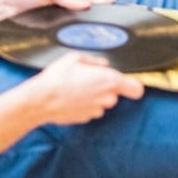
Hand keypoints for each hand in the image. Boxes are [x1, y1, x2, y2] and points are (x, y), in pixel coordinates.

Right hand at [25, 53, 144, 124]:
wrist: (40, 100)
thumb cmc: (57, 77)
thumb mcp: (75, 58)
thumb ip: (94, 61)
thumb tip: (102, 64)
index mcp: (109, 81)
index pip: (137, 89)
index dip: (133, 86)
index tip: (127, 83)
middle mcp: (106, 98)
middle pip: (115, 94)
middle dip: (106, 88)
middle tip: (88, 80)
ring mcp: (96, 110)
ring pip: (102, 103)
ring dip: (94, 97)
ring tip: (76, 88)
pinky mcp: (86, 118)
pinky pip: (91, 110)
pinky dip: (84, 105)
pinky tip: (71, 98)